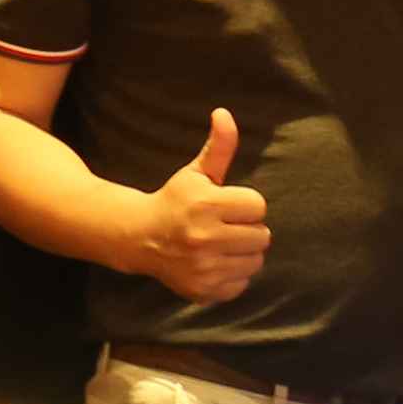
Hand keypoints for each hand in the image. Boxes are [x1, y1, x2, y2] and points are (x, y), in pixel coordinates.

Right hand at [135, 106, 270, 301]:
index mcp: (206, 205)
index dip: (245, 204)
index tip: (227, 205)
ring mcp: (203, 268)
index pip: (258, 206)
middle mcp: (204, 238)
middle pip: (262, 236)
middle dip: (247, 229)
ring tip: (222, 244)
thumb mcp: (196, 172)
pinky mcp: (203, 290)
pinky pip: (242, 284)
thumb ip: (219, 146)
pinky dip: (233, 274)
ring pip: (255, 261)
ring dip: (244, 252)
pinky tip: (215, 262)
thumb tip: (224, 113)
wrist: (140, 237)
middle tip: (225, 226)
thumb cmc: (176, 200)